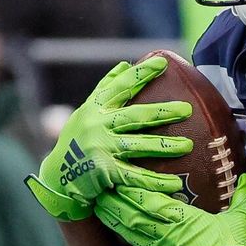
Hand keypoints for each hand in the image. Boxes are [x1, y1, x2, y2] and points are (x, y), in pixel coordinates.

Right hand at [25, 56, 192, 220]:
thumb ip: (106, 90)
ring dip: (165, 146)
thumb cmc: (77, 140)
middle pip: (135, 116)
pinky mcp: (104, 172)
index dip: (141, 73)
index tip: (162, 62)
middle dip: (162, 112)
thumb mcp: (86, 113)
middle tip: (187, 109)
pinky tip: (174, 183)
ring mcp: (100, 148)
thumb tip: (125, 65)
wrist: (57, 178)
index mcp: (95, 108)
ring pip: (139, 145)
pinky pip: (135, 176)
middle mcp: (96, 125)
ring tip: (188, 146)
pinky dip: (155, 181)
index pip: (121, 86)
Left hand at [95, 174, 245, 245]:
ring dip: (114, 222)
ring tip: (99, 211)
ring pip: (131, 234)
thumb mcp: (240, 219)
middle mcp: (167, 232)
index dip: (133, 188)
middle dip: (115, 201)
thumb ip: (242, 196)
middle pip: (134, 213)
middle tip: (98, 189)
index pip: (152, 198)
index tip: (119, 176)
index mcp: (183, 217)